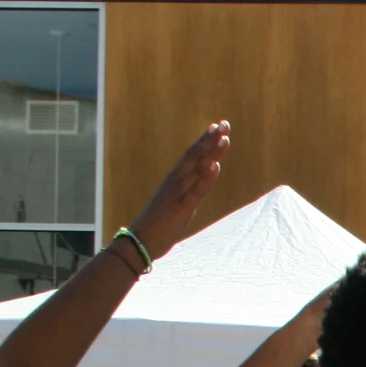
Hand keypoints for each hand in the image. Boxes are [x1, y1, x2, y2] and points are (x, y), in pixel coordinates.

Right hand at [128, 121, 229, 260]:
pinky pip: (196, 191)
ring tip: (224, 137)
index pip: (192, 157)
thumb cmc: (159, 227)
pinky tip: (216, 165)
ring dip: (212, 152)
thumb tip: (200, 189)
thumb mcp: (179, 207)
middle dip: (211, 139)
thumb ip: (189, 196)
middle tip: (225, 123)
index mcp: (174, 181)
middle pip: (195, 155)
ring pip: (197, 168)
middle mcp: (175, 182)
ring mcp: (178, 194)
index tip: (216, 128)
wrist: (140, 242)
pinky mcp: (181, 208)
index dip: (205, 142)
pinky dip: (206, 178)